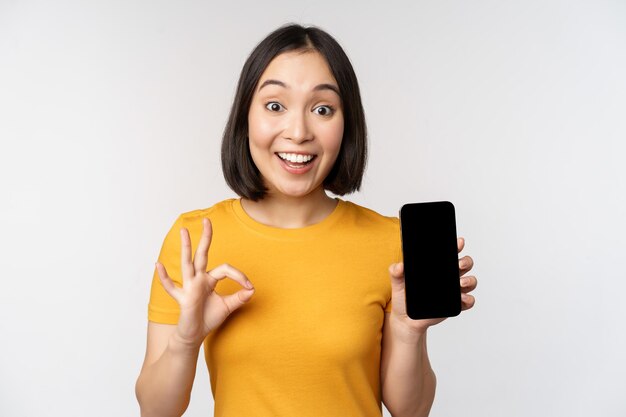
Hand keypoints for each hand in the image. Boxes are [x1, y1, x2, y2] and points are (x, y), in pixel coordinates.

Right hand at [156, 218, 254, 348]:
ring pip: (187, 263)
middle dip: (205, 238)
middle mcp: (198, 279)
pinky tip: (158, 265)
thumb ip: (239, 298)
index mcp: (209, 279)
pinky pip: (171, 286)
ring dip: (186, 247)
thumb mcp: (227, 306)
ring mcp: (189, 287)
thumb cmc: (207, 319)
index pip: (225, 269)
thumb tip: (252, 290)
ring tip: (183, 231)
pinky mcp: (183, 298)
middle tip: (207, 220)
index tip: (250, 286)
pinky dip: (165, 276)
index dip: (239, 276)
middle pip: (202, 254)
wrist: (194, 335)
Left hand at [388, 237, 476, 339]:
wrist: (406, 319)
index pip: (449, 253)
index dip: (456, 246)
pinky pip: (468, 301)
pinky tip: (462, 298)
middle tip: (459, 264)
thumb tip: (400, 266)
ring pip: (470, 281)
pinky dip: (468, 299)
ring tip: (460, 282)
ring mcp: (453, 291)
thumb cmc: (404, 298)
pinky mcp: (456, 305)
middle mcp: (448, 276)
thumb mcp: (398, 282)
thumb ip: (396, 272)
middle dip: (466, 261)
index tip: (458, 242)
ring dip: (469, 280)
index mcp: (436, 267)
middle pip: (465, 264)